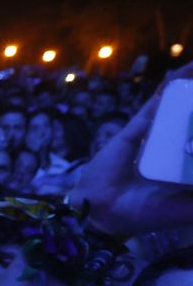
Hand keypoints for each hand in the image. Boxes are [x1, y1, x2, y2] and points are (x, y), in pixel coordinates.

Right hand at [70, 61, 192, 237]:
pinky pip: (158, 102)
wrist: (101, 214)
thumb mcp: (183, 210)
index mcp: (181, 166)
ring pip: (179, 105)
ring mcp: (153, 135)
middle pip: (190, 118)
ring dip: (192, 86)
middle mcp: (170, 147)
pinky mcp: (136, 129)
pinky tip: (189, 70)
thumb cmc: (141, 215)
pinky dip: (173, 85)